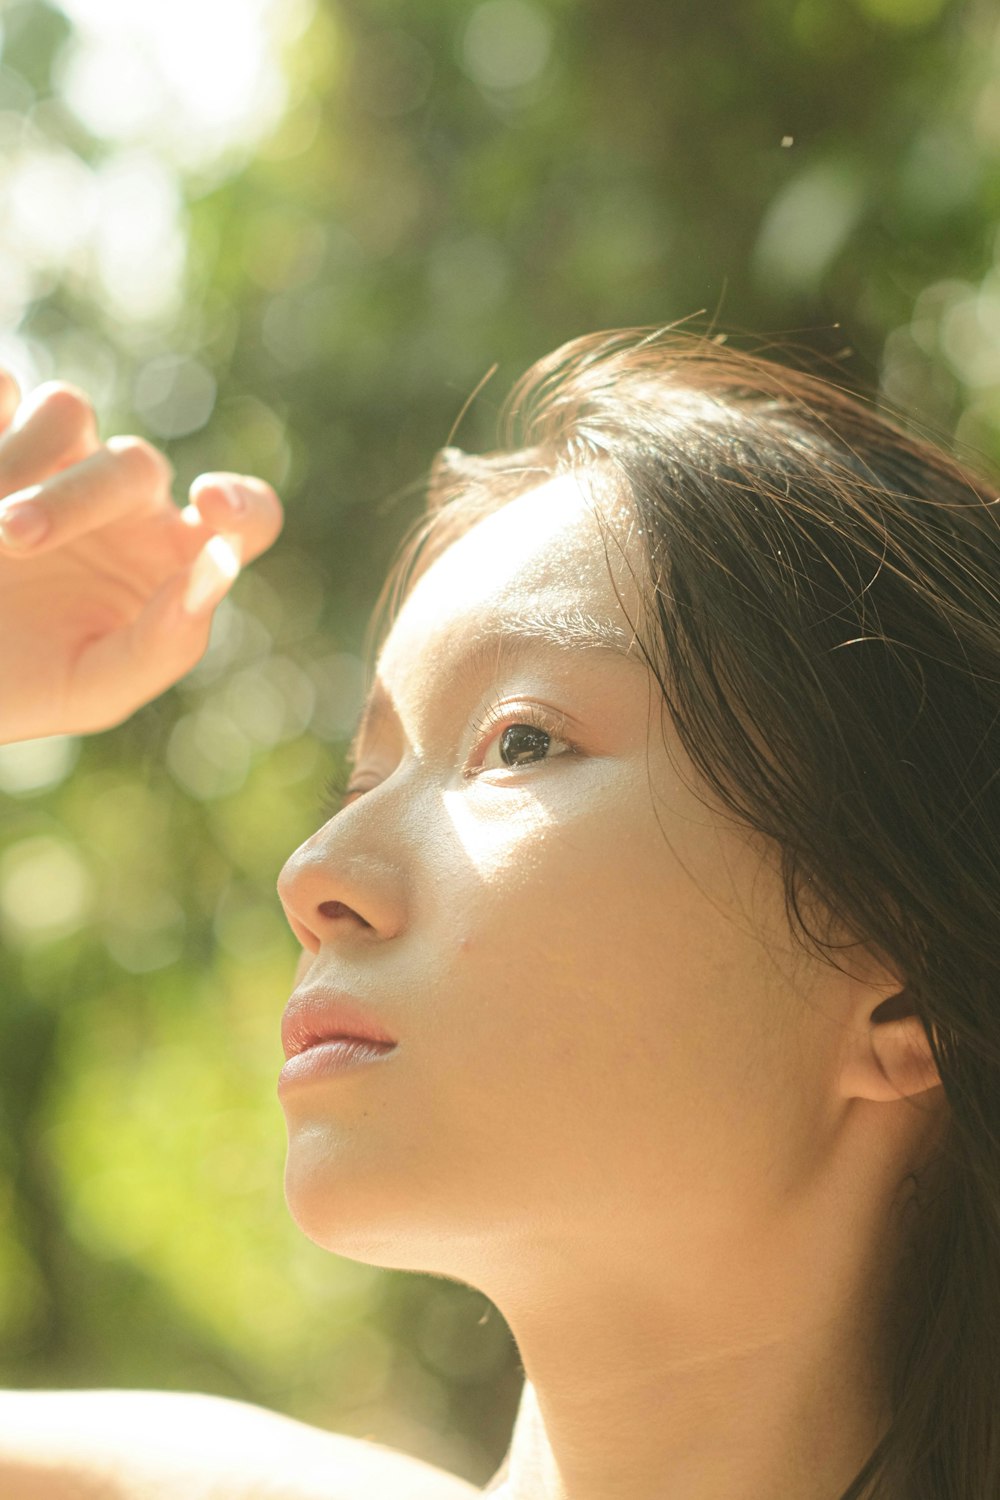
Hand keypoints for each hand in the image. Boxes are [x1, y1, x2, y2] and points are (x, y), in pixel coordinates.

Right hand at [0, 373, 283, 744]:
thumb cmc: (21, 685)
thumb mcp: (96, 687)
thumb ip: (168, 643)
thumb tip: (221, 565)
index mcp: (173, 557)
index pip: (247, 516)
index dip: (243, 504)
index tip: (210, 503)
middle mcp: (126, 501)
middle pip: (133, 464)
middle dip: (73, 497)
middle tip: (12, 538)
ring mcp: (57, 459)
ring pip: (67, 409)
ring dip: (22, 456)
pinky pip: (4, 389)